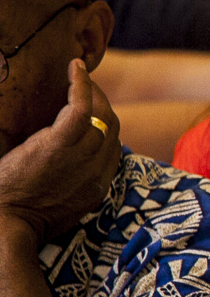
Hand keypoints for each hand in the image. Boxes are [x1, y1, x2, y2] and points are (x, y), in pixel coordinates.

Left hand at [0, 60, 120, 245]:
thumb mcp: (56, 209)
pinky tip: (76, 68)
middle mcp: (97, 169)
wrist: (6, 228)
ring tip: (79, 75)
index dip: (106, 127)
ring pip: (101, 113)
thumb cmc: (18, 221)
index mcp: (96, 186)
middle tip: (88, 88)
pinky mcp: (61, 144)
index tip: (93, 114)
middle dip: (104, 104)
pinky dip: (81, 84)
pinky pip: (81, 107)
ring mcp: (82, 156)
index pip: (112, 148)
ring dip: (92, 90)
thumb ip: (65, 187)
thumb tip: (58, 171)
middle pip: (112, 127)